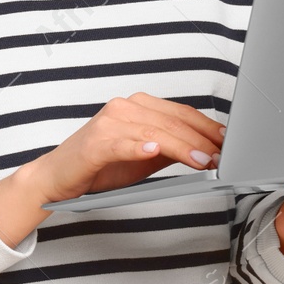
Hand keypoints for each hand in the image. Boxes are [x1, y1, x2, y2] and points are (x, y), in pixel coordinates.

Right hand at [31, 93, 225, 203]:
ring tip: (203, 159)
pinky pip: (122, 142)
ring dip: (181, 146)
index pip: (180, 113)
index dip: (206, 127)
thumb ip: (171, 148)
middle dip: (201, 139)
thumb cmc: (100, 165)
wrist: (57, 177)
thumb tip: (206, 148)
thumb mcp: (145, 156)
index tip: (226, 143)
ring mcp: (109, 123)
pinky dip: (139, 146)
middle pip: (172, 121)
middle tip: (221, 156)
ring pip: (154, 131)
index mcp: (138, 106)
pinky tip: (153, 150)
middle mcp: (124, 108)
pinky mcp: (95, 143)